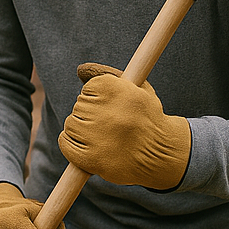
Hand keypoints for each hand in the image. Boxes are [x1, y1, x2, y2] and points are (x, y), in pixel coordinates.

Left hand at [58, 63, 190, 190]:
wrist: (162, 155)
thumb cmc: (146, 117)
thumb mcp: (137, 87)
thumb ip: (106, 74)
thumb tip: (80, 70)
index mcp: (116, 90)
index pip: (87, 89)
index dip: (99, 99)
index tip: (114, 108)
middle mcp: (106, 112)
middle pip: (79, 106)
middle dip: (92, 114)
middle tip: (113, 125)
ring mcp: (97, 137)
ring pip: (71, 124)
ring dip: (82, 130)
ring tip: (106, 137)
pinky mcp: (90, 159)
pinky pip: (66, 143)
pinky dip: (71, 145)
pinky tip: (91, 147)